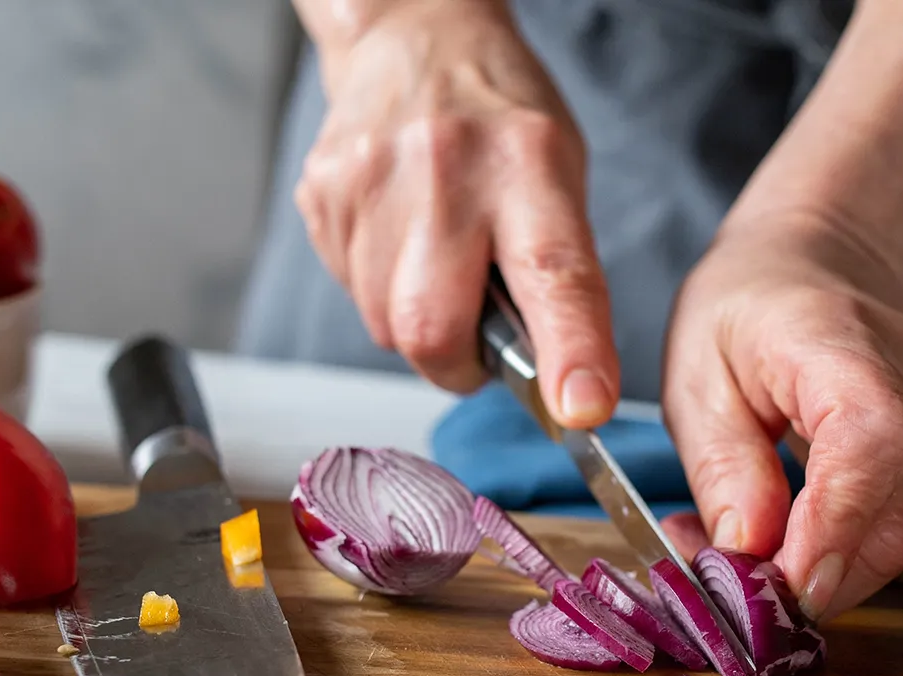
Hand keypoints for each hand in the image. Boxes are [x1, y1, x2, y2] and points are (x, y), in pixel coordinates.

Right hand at [295, 0, 618, 426]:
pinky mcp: (322, 196)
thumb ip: (560, 277)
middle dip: (456, 363)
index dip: (568, 352)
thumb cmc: (500, 120)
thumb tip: (562, 387)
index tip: (580, 409)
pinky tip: (399, 237)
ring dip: (417, 324)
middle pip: (432, 327)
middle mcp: (445, 171)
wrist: (414, 39)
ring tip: (439, 263)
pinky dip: (381, 289)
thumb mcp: (560, 176)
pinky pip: (351, 292)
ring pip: (384, 325)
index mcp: (528, 165)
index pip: (553, 273)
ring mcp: (370, 182)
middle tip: (477, 340)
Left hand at [661, 213, 902, 619]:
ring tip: (740, 553)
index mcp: (845, 343)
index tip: (782, 592)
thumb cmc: (744, 312)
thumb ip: (724, 469)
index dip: (833, 532)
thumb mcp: (698, 380)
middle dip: (813, 578)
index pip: (871, 447)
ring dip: (820, 569)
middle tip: (728, 586)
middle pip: (894, 519)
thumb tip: (749, 553)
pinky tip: (784, 533)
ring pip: (898, 533)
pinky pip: (898, 523)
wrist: (810, 268)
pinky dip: (840, 549)